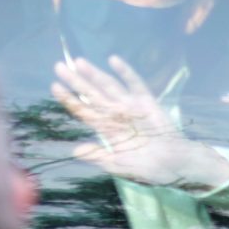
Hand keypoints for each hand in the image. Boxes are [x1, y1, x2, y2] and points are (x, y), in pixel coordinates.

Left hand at [52, 56, 228, 188]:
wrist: (174, 164)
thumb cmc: (147, 167)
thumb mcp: (119, 165)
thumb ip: (98, 156)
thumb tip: (74, 150)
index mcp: (107, 129)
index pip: (84, 111)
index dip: (69, 99)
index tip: (55, 86)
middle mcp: (116, 114)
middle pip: (92, 94)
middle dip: (76, 81)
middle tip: (59, 66)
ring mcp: (131, 106)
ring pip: (109, 86)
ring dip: (95, 74)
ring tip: (79, 62)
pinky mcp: (147, 101)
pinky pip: (134, 84)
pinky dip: (125, 72)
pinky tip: (113, 60)